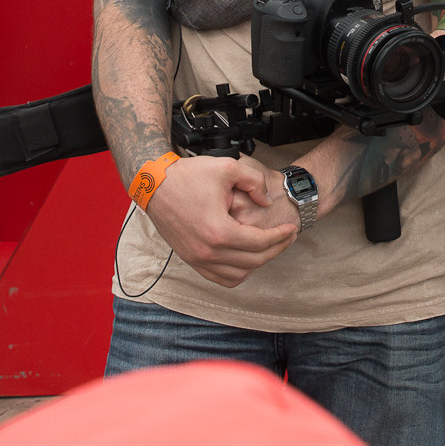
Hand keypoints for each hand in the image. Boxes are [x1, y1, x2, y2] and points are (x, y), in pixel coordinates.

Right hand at [144, 153, 296, 286]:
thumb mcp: (227, 168)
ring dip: (258, 263)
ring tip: (269, 246)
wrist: (154, 184)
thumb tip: (266, 201)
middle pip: (253, 261)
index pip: (260, 242)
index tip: (291, 228)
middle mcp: (207, 251)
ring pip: (238, 274)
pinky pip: (219, 278)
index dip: (280, 236)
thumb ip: (255, 182)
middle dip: (276, 249)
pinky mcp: (190, 259)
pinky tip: (246, 258)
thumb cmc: (187, 175)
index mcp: (219, 231)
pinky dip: (237, 272)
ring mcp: (197, 258)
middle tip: (288, 237)